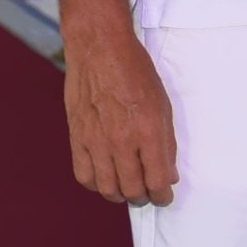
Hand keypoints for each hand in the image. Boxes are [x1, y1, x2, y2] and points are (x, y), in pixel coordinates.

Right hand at [62, 28, 177, 205]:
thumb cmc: (134, 70)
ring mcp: (96, 141)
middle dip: (144, 197)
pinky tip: (105, 178)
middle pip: (132, 190)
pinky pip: (84, 175)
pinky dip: (96, 184)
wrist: (100, 48)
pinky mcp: (77, 137)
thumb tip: (168, 174)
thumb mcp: (162, 103)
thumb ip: (166, 142)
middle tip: (147, 193)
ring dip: (120, 195)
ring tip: (127, 189)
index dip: (163, 195)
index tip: (165, 196)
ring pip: (107, 188)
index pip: (157, 180)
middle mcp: (121, 140)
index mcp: (147, 130)